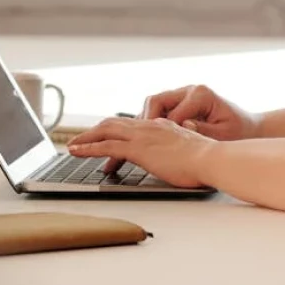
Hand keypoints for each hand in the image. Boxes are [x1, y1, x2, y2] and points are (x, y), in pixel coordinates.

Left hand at [67, 117, 214, 188]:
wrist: (212, 159)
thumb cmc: (207, 160)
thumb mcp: (189, 151)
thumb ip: (178, 151)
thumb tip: (178, 158)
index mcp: (162, 126)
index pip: (132, 125)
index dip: (116, 130)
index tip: (107, 137)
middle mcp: (150, 126)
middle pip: (114, 123)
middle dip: (95, 131)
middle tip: (81, 139)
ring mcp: (143, 136)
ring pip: (106, 131)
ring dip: (86, 138)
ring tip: (73, 146)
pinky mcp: (138, 149)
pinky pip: (106, 146)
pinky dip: (88, 148)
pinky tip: (77, 152)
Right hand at [141, 84, 259, 140]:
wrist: (249, 127)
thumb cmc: (239, 132)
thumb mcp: (223, 135)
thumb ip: (202, 130)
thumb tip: (184, 126)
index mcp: (200, 95)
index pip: (169, 111)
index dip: (159, 130)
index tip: (153, 147)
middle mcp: (190, 90)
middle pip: (155, 101)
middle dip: (145, 122)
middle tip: (140, 143)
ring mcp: (185, 95)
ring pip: (154, 104)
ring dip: (147, 122)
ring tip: (143, 142)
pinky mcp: (182, 102)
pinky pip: (160, 110)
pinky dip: (154, 123)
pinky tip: (152, 139)